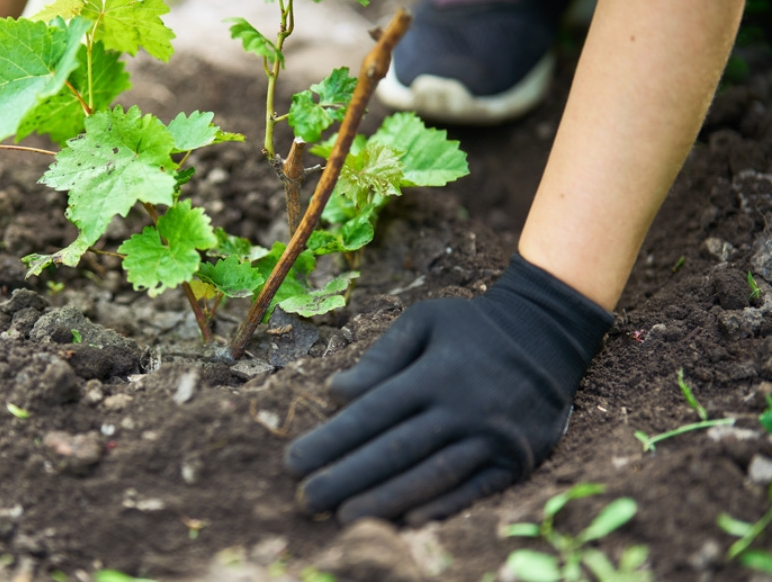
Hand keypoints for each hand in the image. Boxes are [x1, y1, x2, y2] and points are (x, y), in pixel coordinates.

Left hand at [285, 254, 612, 523]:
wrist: (550, 332)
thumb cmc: (473, 327)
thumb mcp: (426, 321)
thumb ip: (381, 357)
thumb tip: (336, 391)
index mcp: (435, 373)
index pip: (371, 413)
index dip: (330, 440)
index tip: (293, 460)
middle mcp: (462, 407)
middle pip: (394, 451)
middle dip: (345, 477)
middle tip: (306, 499)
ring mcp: (492, 437)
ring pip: (430, 477)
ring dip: (384, 501)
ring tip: (343, 517)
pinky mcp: (517, 460)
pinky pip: (473, 491)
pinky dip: (439, 508)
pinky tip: (405, 520)